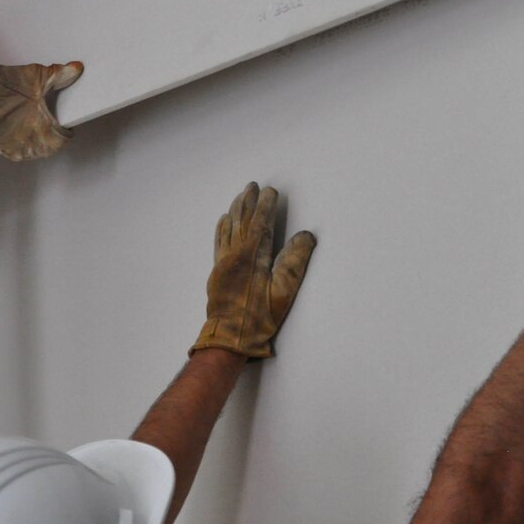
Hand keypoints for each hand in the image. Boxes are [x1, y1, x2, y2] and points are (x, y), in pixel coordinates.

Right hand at [0, 58, 82, 160]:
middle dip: (54, 137)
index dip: (66, 131)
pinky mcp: (4, 147)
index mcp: (45, 128)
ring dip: (40, 143)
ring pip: (36, 152)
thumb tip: (76, 69)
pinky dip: (25, 146)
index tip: (65, 125)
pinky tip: (25, 134)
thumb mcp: (39, 76)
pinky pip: (20, 153)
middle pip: (51, 147)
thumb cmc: (8, 85)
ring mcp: (17, 147)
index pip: (63, 139)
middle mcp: (32, 142)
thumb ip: (61, 74)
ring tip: (39, 129)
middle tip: (52, 125)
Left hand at [192, 183, 315, 358]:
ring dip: (235, 209)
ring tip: (240, 196)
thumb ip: (295, 262)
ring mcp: (224, 261)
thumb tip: (306, 236)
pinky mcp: (217, 270)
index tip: (270, 191)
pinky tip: (224, 220)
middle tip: (252, 185)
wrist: (229, 337)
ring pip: (229, 228)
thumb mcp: (284, 292)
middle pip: (242, 220)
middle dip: (248, 201)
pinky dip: (222, 227)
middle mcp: (236, 253)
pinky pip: (219, 241)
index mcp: (254, 256)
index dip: (266, 205)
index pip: (261, 223)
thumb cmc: (259, 317)